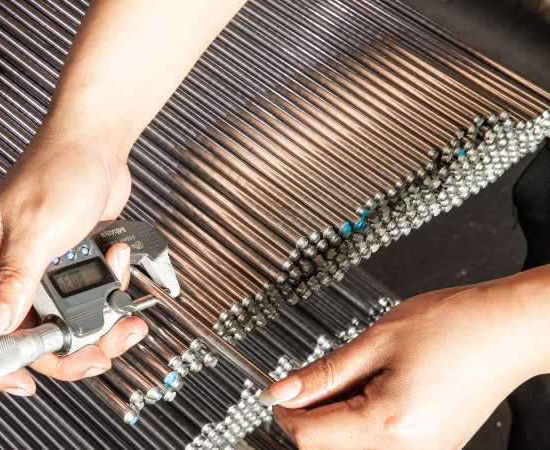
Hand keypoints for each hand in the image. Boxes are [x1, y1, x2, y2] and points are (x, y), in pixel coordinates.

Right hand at [0, 129, 146, 395]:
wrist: (98, 141)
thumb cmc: (58, 169)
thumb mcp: (34, 229)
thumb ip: (14, 282)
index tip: (24, 383)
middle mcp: (6, 269)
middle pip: (25, 335)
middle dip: (65, 348)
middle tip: (96, 350)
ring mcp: (39, 268)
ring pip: (60, 322)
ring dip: (96, 323)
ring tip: (120, 311)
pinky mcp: (68, 263)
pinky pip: (86, 299)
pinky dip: (109, 291)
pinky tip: (119, 262)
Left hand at [261, 281, 549, 449]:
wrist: (508, 328)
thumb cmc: (455, 326)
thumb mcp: (375, 341)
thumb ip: (322, 373)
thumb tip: (281, 390)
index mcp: (388, 424)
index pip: (308, 436)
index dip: (285, 409)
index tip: (280, 388)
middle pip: (326, 447)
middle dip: (312, 413)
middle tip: (321, 375)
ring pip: (349, 447)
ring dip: (337, 415)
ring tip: (359, 374)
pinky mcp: (431, 447)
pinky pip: (377, 443)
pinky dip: (362, 418)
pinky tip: (374, 387)